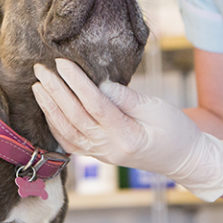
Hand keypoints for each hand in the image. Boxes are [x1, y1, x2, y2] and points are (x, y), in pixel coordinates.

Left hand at [32, 58, 222, 200]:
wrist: (184, 159)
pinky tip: (46, 110)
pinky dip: (55, 126)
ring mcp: (102, 155)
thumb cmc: (176, 130)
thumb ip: (126, 97)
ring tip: (38, 86)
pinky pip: (70, 143)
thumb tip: (99, 83)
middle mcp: (110, 149)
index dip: (77, 83)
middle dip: (55, 91)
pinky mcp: (99, 155)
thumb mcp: (157, 109)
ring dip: (50, 108)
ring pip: (67, 131)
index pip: (95, 106)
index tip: (62, 63)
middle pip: (75, 118)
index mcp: (127, 136)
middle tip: (41, 69)